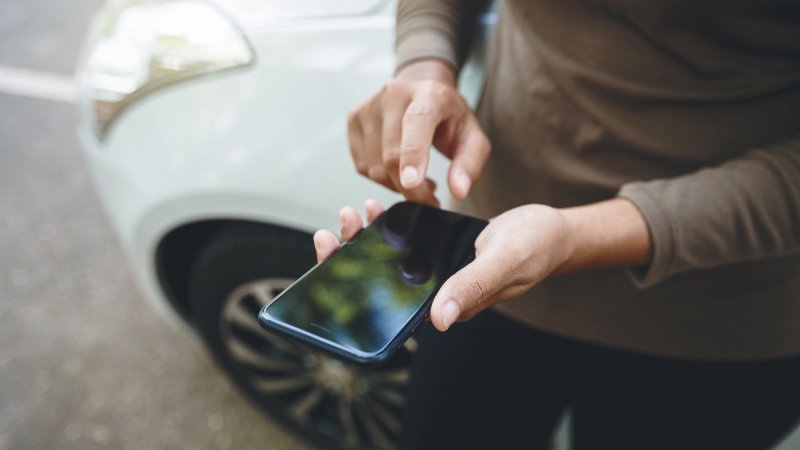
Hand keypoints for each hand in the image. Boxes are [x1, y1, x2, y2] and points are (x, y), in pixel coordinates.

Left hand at [314, 199, 652, 332]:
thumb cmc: (534, 247)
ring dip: (370, 237)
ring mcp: (438, 273)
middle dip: (352, 255)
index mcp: (447, 303)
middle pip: (383, 281)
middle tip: (337, 226)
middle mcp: (437, 292)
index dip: (355, 282)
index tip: (332, 251)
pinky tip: (380, 207)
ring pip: (392, 260)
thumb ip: (472, 288)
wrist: (553, 230)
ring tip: (357, 210)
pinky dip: (391, 226)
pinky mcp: (442, 254)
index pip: (390, 303)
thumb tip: (440, 320)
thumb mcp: (503, 262)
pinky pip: (409, 244)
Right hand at [347, 60, 490, 205]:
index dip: (412, 155)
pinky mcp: (353, 118)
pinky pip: (363, 166)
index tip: (412, 183)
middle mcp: (394, 94)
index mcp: (429, 94)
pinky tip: (398, 171)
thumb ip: (470, 164)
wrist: (422, 89)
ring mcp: (369, 105)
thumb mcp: (472, 137)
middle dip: (410, 189)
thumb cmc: (449, 117)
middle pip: (392, 154)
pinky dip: (381, 179)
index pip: (417, 122)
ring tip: (417, 178)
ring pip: (375, 166)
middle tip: (429, 199)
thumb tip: (459, 191)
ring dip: (396, 185)